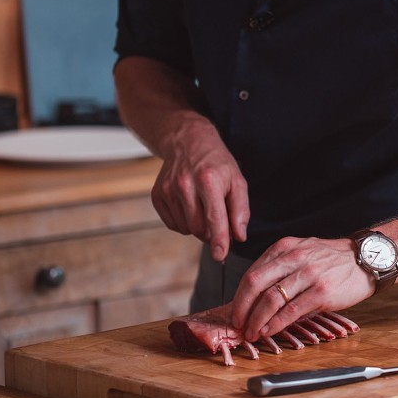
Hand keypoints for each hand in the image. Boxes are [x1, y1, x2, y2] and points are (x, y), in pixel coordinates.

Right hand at [149, 129, 249, 261]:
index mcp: (208, 180)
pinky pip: (173, 224)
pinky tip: (190, 207)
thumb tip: (239, 236)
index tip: (221, 256)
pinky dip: (184, 223)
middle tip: (219, 221)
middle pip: (199, 228)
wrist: (188, 141)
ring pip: (186, 229)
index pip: (214, 218)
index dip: (219, 240)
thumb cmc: (216, 163)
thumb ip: (240, 210)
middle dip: (212, 233)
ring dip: (198, 228)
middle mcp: (185, 185)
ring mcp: (168, 190)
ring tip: (204, 208)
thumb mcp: (237, 180)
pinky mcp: (157, 195)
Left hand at [230, 235, 373, 341]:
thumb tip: (255, 298)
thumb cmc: (332, 260)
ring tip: (252, 333)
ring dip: (256, 320)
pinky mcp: (321, 291)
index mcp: (285, 248)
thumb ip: (279, 268)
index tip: (236, 313)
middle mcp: (294, 257)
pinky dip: (276, 324)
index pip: (252, 273)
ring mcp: (309, 274)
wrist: (365, 260)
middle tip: (238, 325)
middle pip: (255, 284)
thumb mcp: (302, 252)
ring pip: (271, 299)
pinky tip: (269, 331)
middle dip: (241, 309)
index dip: (239, 297)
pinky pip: (291, 311)